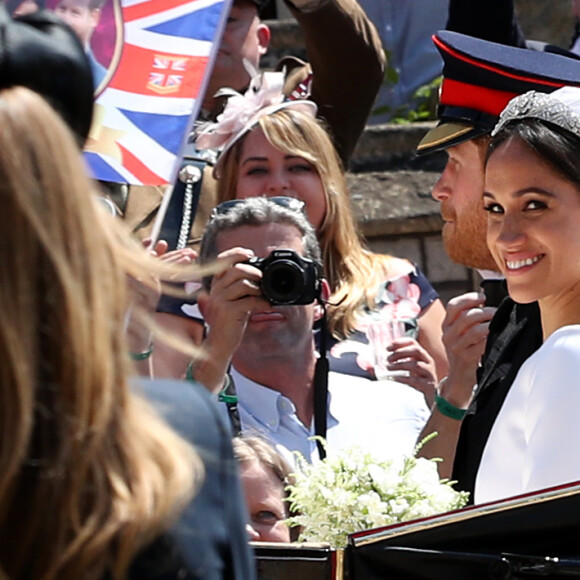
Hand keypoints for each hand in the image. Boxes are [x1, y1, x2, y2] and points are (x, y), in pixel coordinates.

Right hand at [197, 247, 269, 360]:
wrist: (220, 343)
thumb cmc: (230, 321)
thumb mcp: (233, 299)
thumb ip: (240, 285)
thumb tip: (259, 273)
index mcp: (216, 284)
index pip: (222, 260)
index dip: (236, 253)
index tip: (250, 255)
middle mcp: (215, 290)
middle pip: (236, 270)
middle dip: (254, 271)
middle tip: (263, 278)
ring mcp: (220, 300)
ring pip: (243, 284)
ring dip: (259, 288)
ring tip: (264, 295)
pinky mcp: (227, 312)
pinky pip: (249, 300)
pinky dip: (262, 302)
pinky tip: (267, 306)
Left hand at [386, 337, 436, 406]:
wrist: (433, 396)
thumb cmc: (419, 378)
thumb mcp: (412, 365)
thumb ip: (403, 357)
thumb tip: (386, 352)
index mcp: (423, 355)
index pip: (413, 342)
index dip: (399, 343)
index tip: (387, 348)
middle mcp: (428, 361)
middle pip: (416, 350)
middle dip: (400, 353)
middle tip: (388, 359)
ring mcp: (429, 373)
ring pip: (416, 365)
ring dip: (400, 365)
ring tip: (388, 368)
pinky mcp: (428, 385)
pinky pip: (415, 380)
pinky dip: (403, 378)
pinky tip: (394, 378)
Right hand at [440, 292, 495, 407]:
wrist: (459, 375)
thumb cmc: (465, 349)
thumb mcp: (459, 332)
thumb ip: (467, 317)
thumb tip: (485, 300)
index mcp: (446, 325)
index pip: (453, 305)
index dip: (469, 298)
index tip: (483, 297)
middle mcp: (448, 335)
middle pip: (467, 316)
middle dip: (486, 311)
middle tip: (496, 312)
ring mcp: (456, 347)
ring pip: (476, 330)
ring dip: (491, 324)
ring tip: (498, 323)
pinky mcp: (466, 358)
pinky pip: (482, 344)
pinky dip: (491, 338)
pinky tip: (496, 336)